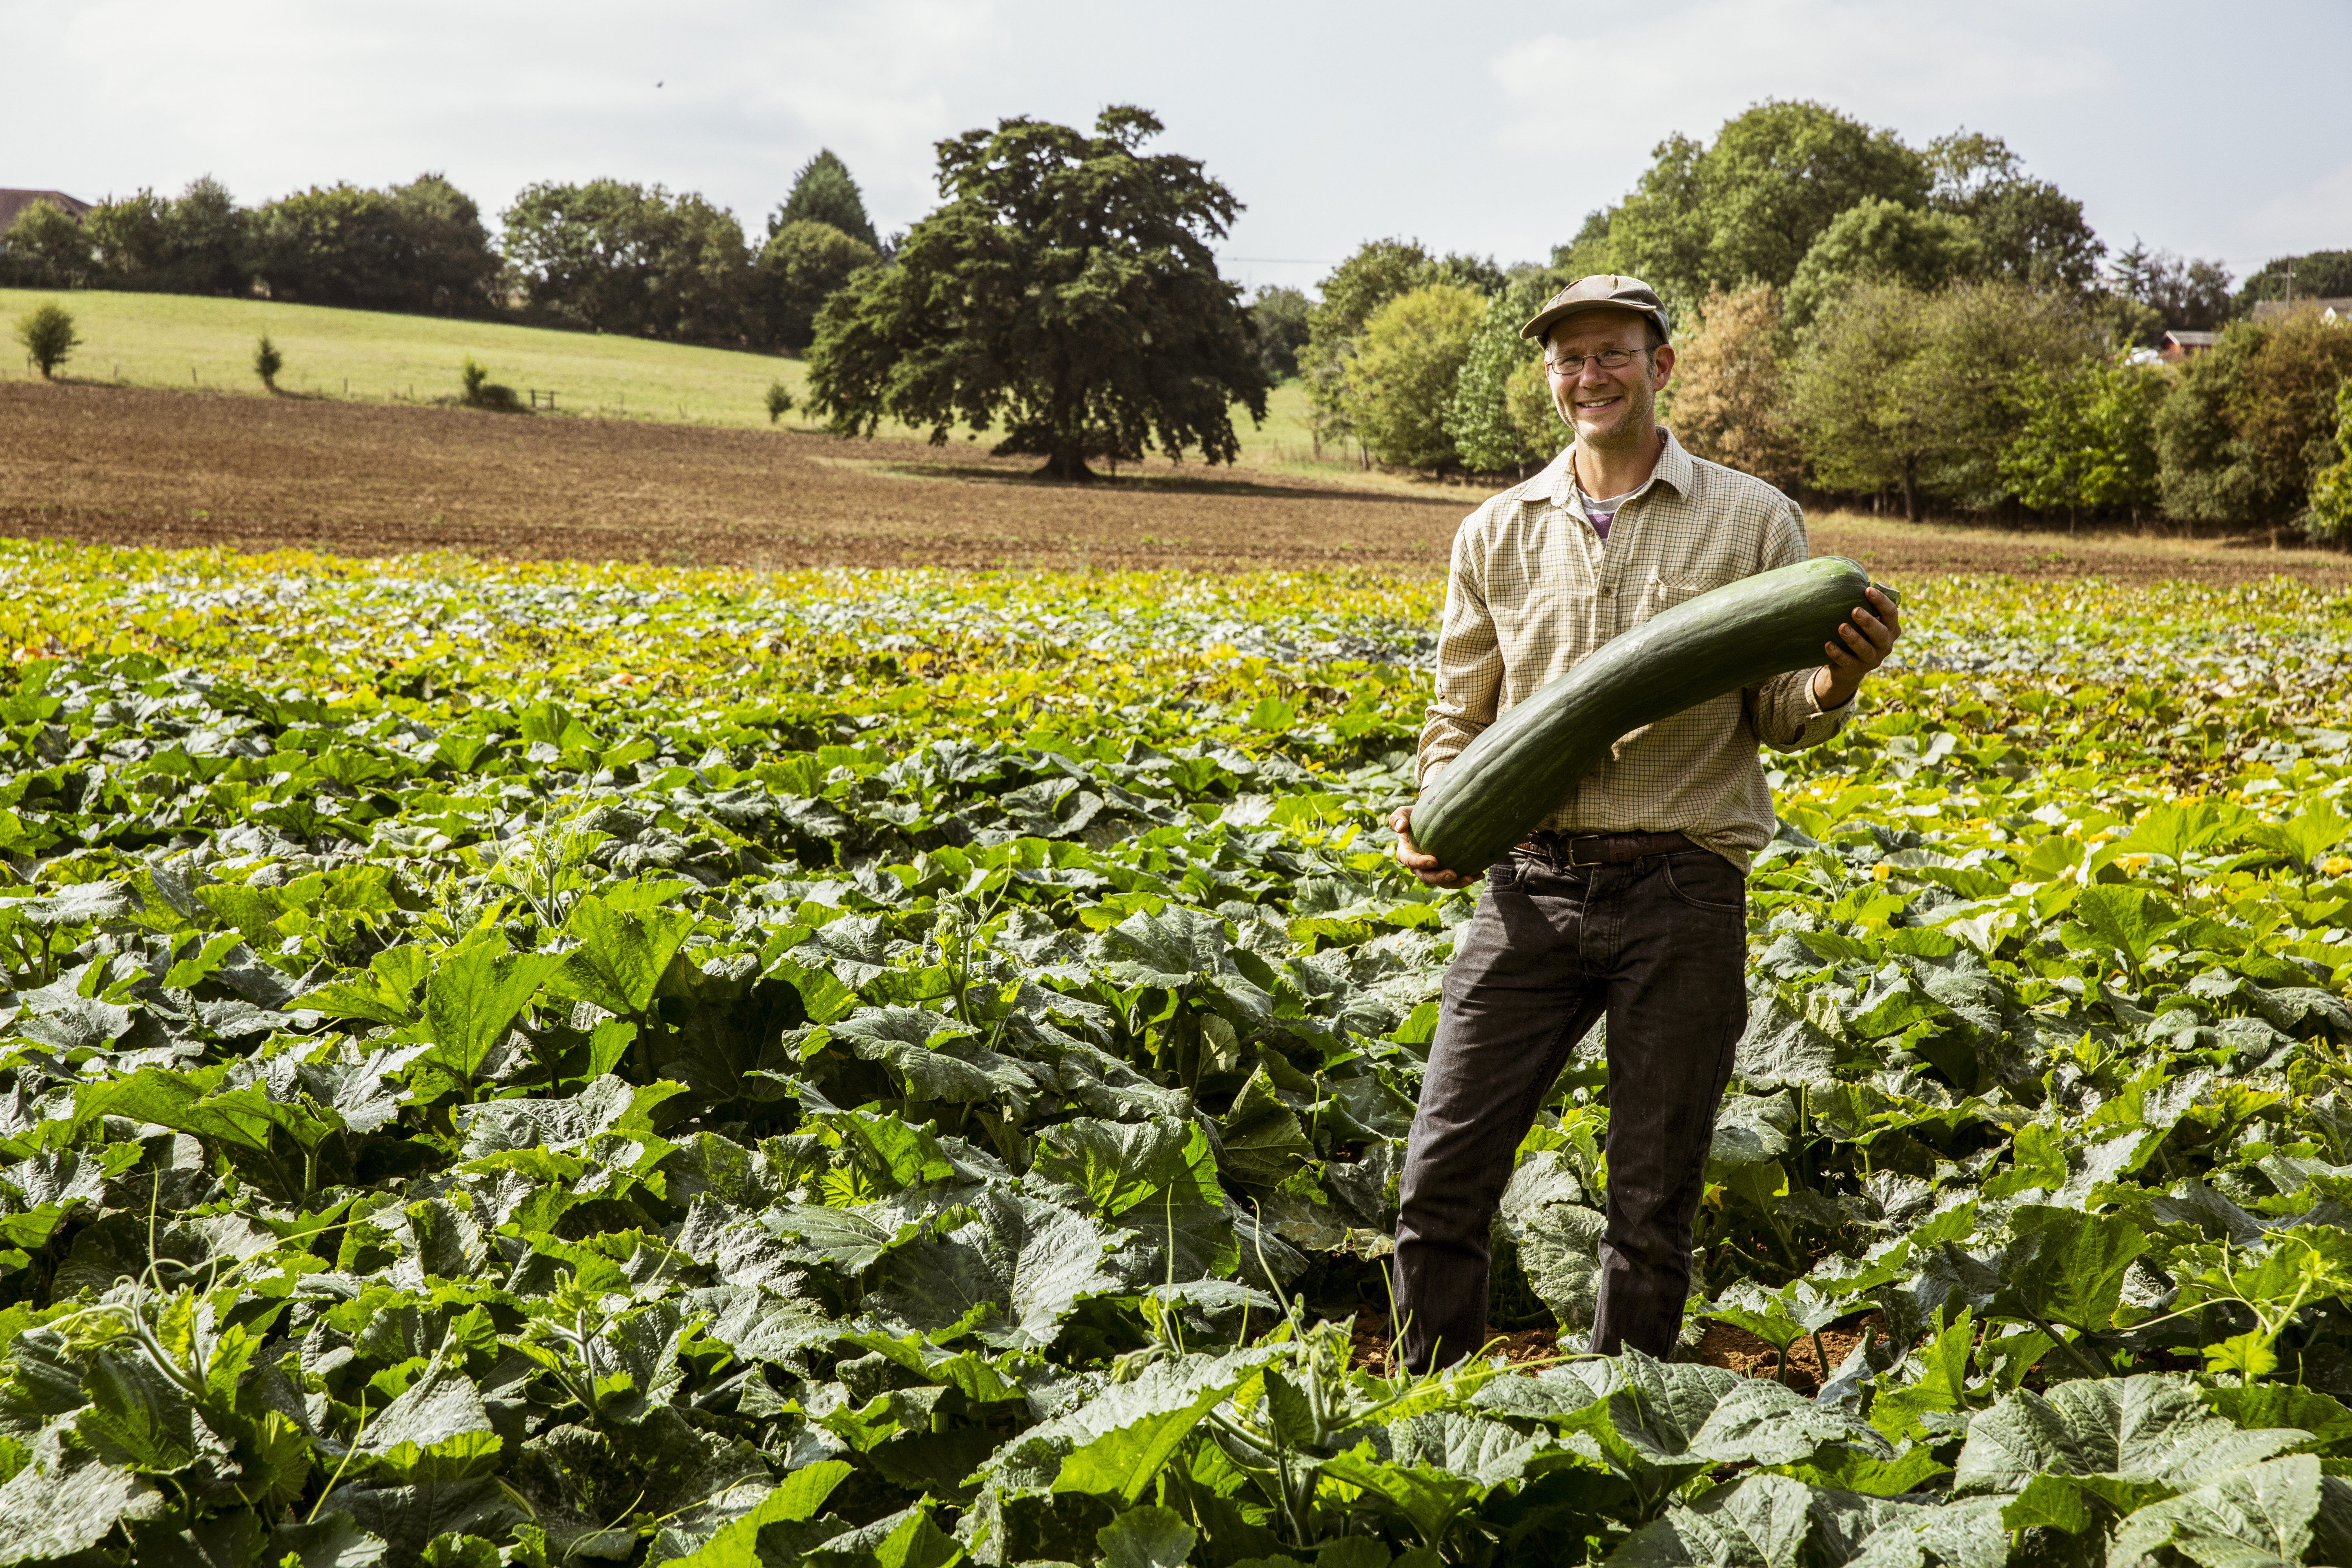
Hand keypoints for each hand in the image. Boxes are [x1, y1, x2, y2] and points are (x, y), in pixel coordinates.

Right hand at [1388, 804, 1481, 888]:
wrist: (1427, 821)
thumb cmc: (1413, 816)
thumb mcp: (1402, 813)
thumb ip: (1397, 818)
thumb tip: (1400, 828)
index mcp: (1406, 854)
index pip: (1411, 861)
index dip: (1421, 863)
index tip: (1434, 860)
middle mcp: (1418, 867)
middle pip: (1427, 877)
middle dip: (1440, 878)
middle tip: (1453, 874)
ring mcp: (1432, 871)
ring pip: (1443, 882)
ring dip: (1456, 883)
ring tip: (1470, 878)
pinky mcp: (1444, 870)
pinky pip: (1455, 878)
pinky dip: (1467, 877)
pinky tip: (1479, 874)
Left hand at [1812, 585, 1900, 709]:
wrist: (1849, 665)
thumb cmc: (1859, 631)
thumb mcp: (1866, 616)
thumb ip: (1866, 600)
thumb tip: (1861, 577)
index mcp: (1891, 628)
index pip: (1891, 613)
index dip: (1881, 601)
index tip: (1867, 589)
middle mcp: (1885, 644)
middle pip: (1881, 632)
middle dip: (1868, 621)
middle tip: (1854, 610)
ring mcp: (1873, 659)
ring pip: (1865, 649)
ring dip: (1853, 638)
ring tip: (1841, 626)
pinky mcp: (1857, 669)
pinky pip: (1847, 662)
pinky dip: (1837, 654)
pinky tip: (1827, 644)